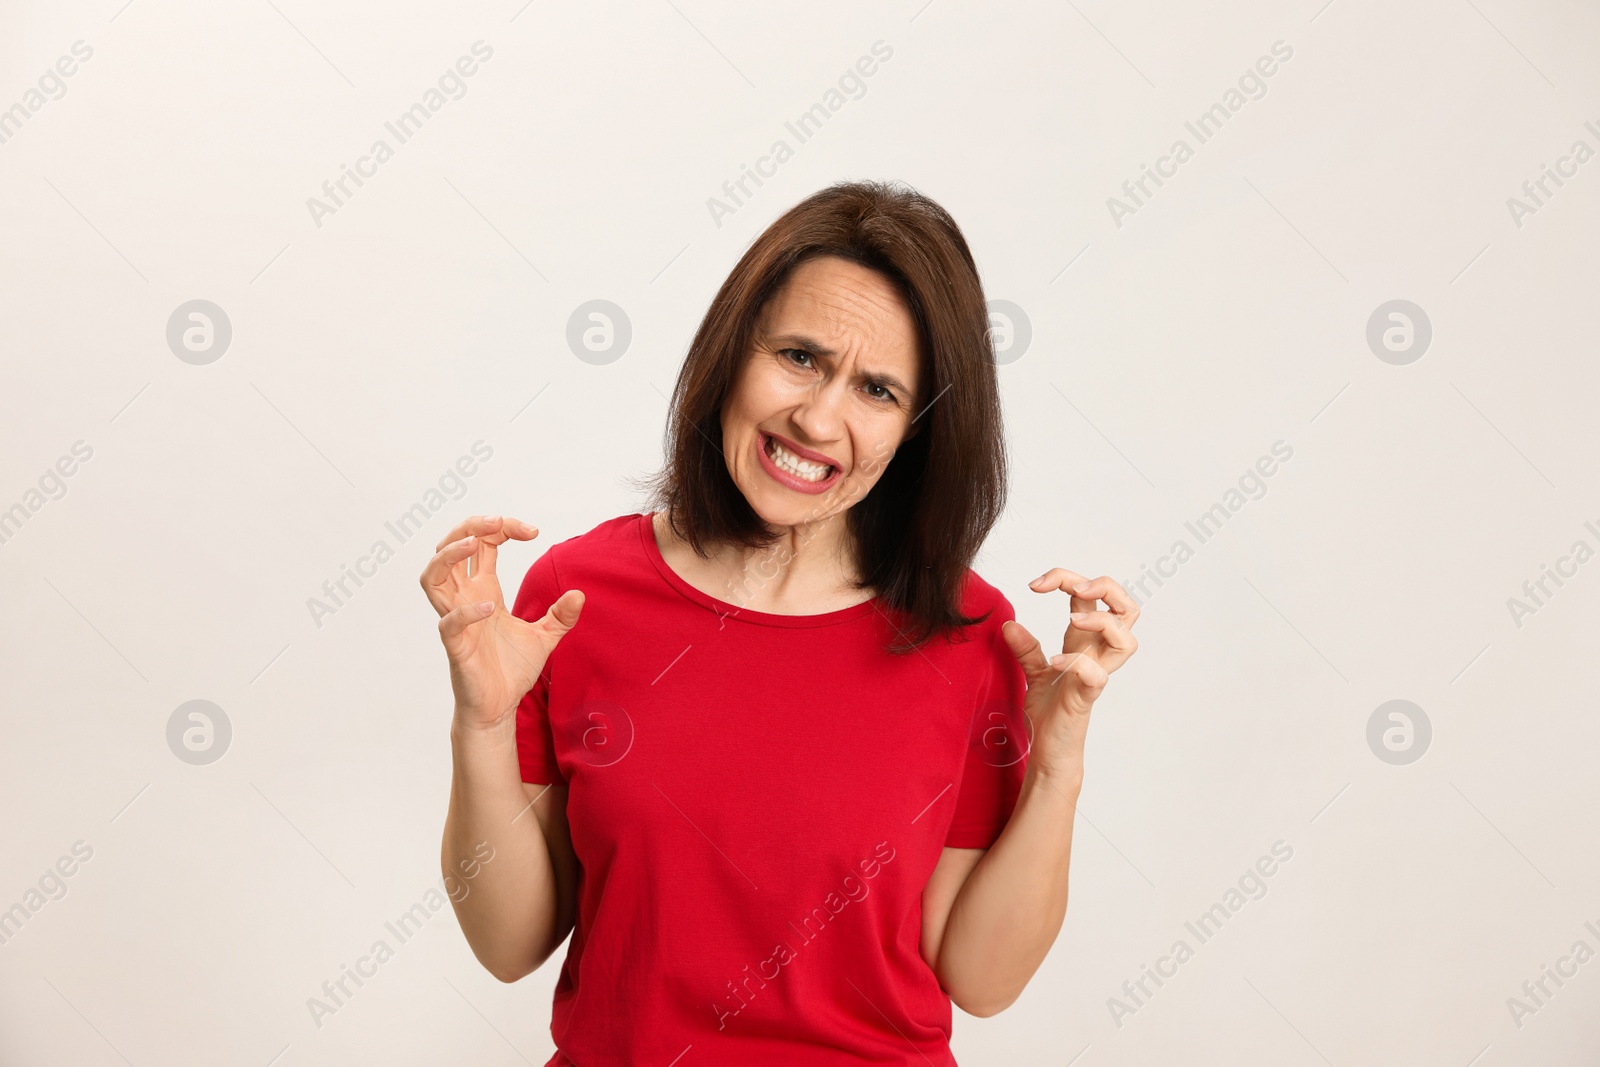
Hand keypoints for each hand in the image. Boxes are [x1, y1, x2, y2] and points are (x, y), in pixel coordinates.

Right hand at [419, 515, 583, 731]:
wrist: (500, 707)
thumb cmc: (512, 670)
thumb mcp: (546, 637)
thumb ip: (561, 616)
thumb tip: (580, 594)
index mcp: (484, 589)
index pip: (482, 544)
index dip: (502, 527)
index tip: (532, 531)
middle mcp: (466, 598)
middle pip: (450, 548)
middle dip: (469, 527)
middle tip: (497, 522)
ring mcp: (457, 620)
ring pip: (433, 577)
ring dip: (448, 555)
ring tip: (473, 543)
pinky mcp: (455, 646)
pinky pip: (449, 622)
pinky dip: (466, 611)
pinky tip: (491, 606)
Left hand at [1001, 570, 1138, 767]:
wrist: (1047, 750)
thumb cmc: (1050, 712)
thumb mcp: (1033, 673)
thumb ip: (1025, 649)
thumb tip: (1008, 625)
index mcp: (1085, 642)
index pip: (1093, 597)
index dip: (1068, 579)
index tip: (1035, 584)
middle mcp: (1096, 654)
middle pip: (1128, 609)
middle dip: (1106, 587)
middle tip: (1074, 589)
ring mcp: (1096, 674)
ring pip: (1127, 639)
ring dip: (1102, 621)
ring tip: (1072, 622)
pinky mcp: (1087, 697)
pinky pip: (1097, 675)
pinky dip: (1077, 663)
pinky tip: (1054, 662)